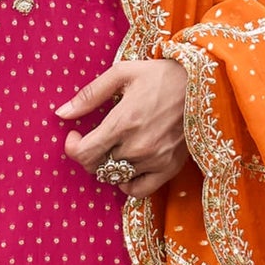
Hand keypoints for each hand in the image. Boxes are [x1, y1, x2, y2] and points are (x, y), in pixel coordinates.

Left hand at [57, 57, 190, 199]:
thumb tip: (62, 113)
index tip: (75, 135)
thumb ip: (90, 95)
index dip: (73, 147)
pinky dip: (127, 184)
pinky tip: (127, 168)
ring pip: (115, 177)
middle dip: (88, 154)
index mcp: (123, 122)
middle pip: (96, 167)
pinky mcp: (169, 168)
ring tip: (114, 147)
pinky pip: (139, 190)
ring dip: (108, 165)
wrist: (202, 84)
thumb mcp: (123, 73)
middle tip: (94, 138)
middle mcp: (137, 146)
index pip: (84, 153)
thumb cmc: (161, 75)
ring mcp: (154, 160)